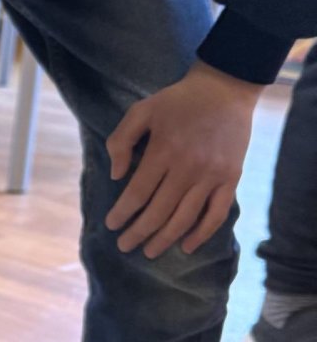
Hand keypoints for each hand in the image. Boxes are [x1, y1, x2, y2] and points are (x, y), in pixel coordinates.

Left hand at [105, 62, 260, 259]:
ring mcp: (212, 175)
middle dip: (138, 232)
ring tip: (148, 252)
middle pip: (159, 211)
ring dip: (164, 239)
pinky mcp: (231, 179)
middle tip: (124, 245)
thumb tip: (116, 175)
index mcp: (164, 150)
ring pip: (185, 218)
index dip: (122, 212)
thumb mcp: (141, 110)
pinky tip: (186, 246)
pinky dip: (202, 234)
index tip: (111, 225)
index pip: (138, 192)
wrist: (225, 89)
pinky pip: (216, 214)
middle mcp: (188, 167)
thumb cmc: (177, 100)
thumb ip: (121, 141)